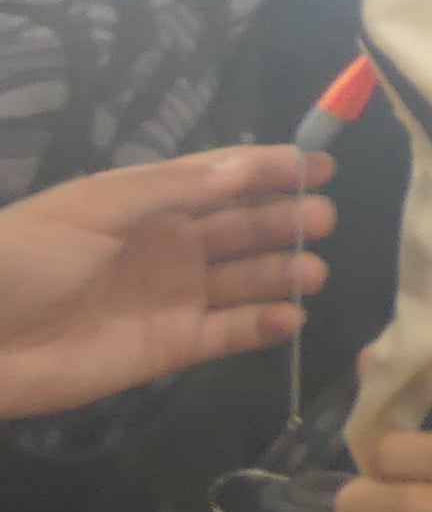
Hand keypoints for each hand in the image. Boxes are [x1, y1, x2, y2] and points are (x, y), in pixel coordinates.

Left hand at [0, 148, 329, 418]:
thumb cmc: (25, 258)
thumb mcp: (94, 207)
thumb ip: (173, 189)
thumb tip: (246, 167)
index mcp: (146, 203)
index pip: (220, 178)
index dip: (269, 169)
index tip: (318, 165)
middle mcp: (168, 245)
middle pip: (243, 227)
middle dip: (286, 219)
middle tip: (322, 220)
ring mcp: (173, 297)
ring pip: (246, 279)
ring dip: (283, 272)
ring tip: (313, 272)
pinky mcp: (171, 346)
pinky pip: (229, 333)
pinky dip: (263, 325)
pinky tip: (289, 317)